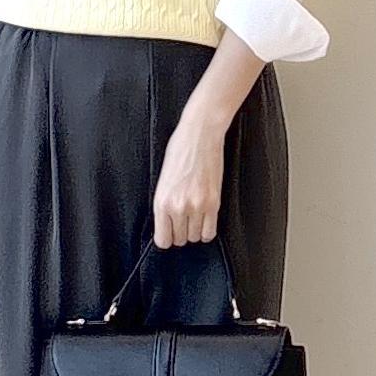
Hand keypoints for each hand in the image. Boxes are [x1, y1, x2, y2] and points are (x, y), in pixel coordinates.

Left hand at [152, 111, 226, 247]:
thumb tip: (168, 225)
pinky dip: (207, 230)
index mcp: (161, 202)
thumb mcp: (163, 180)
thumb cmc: (179, 151)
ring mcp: (196, 206)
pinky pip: (210, 232)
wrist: (199, 135)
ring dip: (195, 231)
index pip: (163, 239)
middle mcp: (178, 207)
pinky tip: (205, 220)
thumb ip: (165, 204)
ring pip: (195, 237)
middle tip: (184, 220)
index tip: (171, 232)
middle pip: (179, 240)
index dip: (167, 237)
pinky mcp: (213, 203)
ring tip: (195, 217)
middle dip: (181, 233)